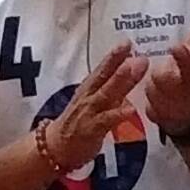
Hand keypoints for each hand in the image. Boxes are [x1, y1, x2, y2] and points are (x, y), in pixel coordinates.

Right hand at [46, 42, 147, 172]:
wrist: (56, 147)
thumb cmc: (78, 123)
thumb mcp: (94, 102)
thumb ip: (111, 89)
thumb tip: (130, 73)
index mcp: (89, 88)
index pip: (102, 68)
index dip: (114, 55)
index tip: (126, 42)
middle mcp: (89, 96)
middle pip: (103, 76)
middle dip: (118, 61)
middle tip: (131, 48)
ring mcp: (90, 111)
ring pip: (106, 93)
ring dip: (119, 80)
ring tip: (133, 68)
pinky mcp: (91, 129)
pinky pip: (106, 120)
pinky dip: (118, 114)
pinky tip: (130, 109)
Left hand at [145, 7, 189, 134]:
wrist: (188, 112)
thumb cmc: (189, 73)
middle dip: (186, 61)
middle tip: (176, 47)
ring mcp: (183, 101)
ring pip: (172, 88)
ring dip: (163, 80)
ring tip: (157, 74)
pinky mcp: (168, 116)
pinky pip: (158, 107)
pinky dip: (154, 101)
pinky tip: (149, 96)